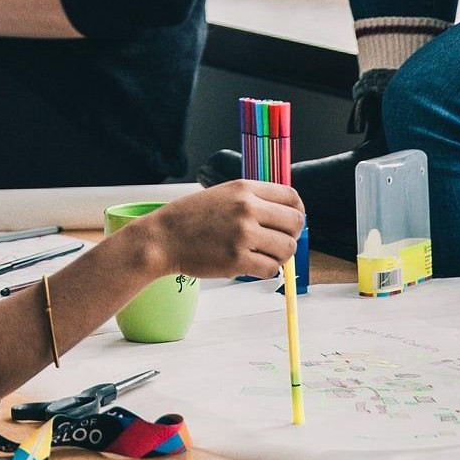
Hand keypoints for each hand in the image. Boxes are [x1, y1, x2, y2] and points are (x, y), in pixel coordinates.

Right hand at [126, 180, 306, 279]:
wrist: (163, 238)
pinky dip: (265, 270)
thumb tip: (286, 216)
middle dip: (290, 236)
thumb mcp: (222, 194)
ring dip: (279, 256)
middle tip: (276, 243)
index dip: (297, 212)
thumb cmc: (191, 218)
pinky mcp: (237, 259)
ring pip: (286, 248)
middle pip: (295, 223)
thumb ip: (252, 199)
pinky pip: (271, 268)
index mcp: (245, 189)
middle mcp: (247, 208)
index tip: (289, 223)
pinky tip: (251, 265)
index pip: (292, 197)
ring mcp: (243, 234)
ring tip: (261, 255)